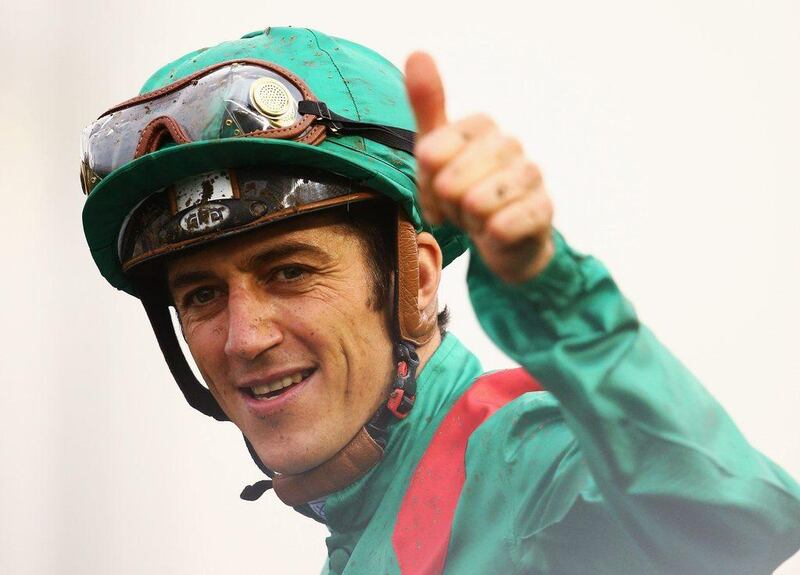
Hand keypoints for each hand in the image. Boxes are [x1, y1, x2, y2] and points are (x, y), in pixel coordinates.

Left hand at [404, 52, 554, 283]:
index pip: (431, 152)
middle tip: (458, 208)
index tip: (436, 188)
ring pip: (476, 203)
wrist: (503, 238)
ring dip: (468, 222)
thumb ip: (426, 105)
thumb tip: (417, 52)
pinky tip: (496, 233)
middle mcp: (510, 144)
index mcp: (482, 127)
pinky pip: (503, 226)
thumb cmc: (465, 190)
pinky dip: (491, 236)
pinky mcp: (544, 210)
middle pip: (450, 181)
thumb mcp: (436, 152)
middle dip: (446, 205)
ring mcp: (531, 176)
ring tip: (477, 219)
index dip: (426, 181)